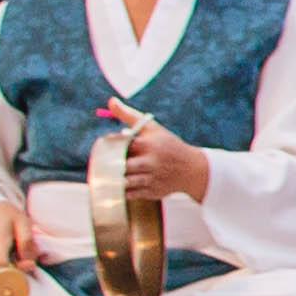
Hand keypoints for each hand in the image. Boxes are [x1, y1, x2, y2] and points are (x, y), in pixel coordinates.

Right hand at [0, 202, 34, 277]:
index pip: (3, 268)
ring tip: (23, 250)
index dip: (17, 273)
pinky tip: (15, 251)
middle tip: (31, 256)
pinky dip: (10, 261)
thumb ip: (26, 242)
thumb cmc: (7, 214)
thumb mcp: (22, 223)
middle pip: (5, 271)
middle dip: (21, 268)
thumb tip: (29, 262)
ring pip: (2, 268)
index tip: (29, 266)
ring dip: (16, 264)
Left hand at [98, 103, 212, 205]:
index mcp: (149, 144)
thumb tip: (111, 100)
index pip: (122, 145)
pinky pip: (131, 194)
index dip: (111, 147)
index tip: (105, 149)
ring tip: (108, 177)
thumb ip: (129, 115)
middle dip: (111, 166)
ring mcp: (152, 178)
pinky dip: (122, 192)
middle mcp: (151, 162)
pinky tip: (119, 186)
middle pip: (122, 166)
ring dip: (115, 181)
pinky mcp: (153, 192)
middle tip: (102, 166)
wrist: (193, 169)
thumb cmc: (168, 146)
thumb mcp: (152, 128)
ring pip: (125, 182)